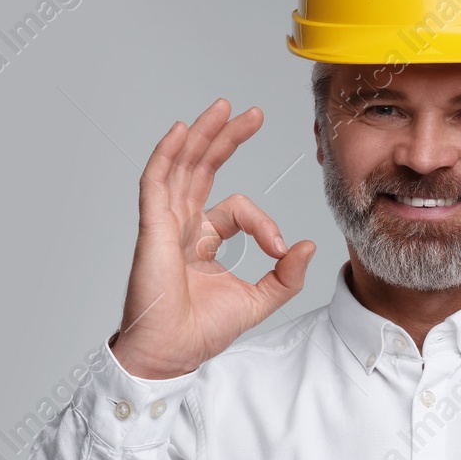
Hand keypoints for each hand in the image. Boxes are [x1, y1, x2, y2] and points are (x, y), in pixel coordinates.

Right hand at [115, 97, 317, 378]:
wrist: (173, 352)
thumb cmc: (202, 331)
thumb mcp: (259, 300)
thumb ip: (286, 275)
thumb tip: (307, 245)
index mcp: (204, 239)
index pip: (237, 208)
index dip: (264, 222)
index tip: (280, 249)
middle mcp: (183, 225)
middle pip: (203, 167)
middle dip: (226, 138)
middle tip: (252, 114)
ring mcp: (165, 223)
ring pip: (182, 165)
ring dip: (201, 134)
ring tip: (223, 107)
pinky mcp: (152, 228)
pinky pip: (156, 181)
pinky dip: (166, 154)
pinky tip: (181, 130)